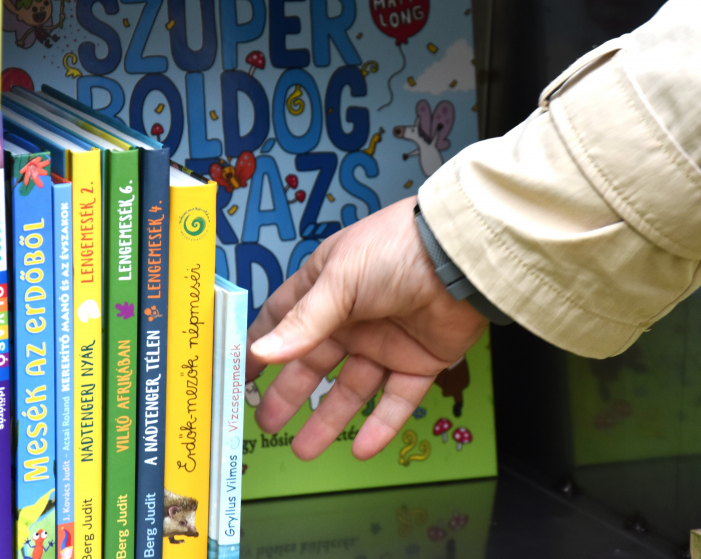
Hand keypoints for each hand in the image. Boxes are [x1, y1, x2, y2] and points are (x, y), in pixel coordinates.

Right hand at [247, 197, 486, 460]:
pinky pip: (396, 400)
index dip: (263, 347)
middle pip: (314, 363)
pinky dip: (380, 427)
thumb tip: (262, 353)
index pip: (284, 320)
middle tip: (268, 423)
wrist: (460, 258)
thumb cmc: (396, 250)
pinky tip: (361, 449)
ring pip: (351, 389)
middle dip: (291, 394)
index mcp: (327, 287)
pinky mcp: (419, 362)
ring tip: (304, 450)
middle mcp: (353, 318)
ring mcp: (386, 342)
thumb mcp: (340, 280)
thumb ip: (303, 322)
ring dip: (329, 420)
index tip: (240, 377)